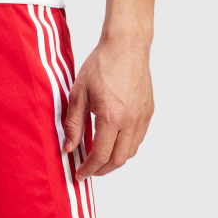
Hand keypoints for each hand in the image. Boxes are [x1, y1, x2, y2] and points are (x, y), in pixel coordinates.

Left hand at [63, 31, 153, 179]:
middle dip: (102, 170)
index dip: (89, 169)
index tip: (80, 173)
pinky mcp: (148, 111)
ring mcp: (142, 116)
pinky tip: (114, 142)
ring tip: (101, 158)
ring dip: (115, 160)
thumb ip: (73, 124)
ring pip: (131, 152)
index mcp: (112, 117)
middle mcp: (131, 120)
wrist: (127, 44)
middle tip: (89, 170)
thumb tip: (69, 148)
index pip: (100, 155)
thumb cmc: (102, 64)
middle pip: (118, 160)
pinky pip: (139, 138)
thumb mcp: (79, 94)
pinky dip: (126, 147)